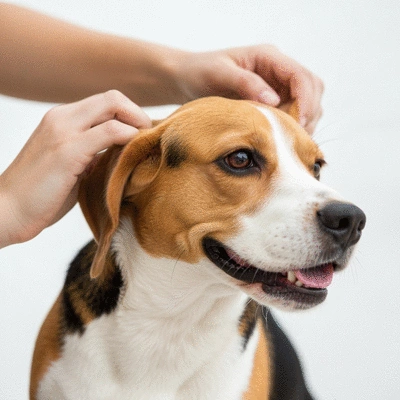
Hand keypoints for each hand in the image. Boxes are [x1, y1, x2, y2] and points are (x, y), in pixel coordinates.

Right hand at [0, 90, 150, 246]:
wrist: (8, 211)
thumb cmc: (42, 193)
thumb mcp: (73, 166)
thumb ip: (94, 154)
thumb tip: (122, 152)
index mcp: (62, 119)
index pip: (106, 103)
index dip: (130, 115)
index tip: (143, 135)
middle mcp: (62, 118)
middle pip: (112, 98)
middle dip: (138, 115)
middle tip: (150, 138)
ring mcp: (63, 130)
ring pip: (113, 106)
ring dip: (138, 124)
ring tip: (147, 146)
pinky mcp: (67, 150)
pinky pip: (110, 132)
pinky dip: (129, 138)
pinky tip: (134, 153)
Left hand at [175, 44, 323, 133]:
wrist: (188, 79)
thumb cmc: (201, 71)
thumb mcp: (220, 74)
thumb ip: (246, 84)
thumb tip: (274, 100)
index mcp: (268, 57)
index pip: (301, 76)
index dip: (306, 101)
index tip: (299, 124)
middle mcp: (278, 70)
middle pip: (311, 89)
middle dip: (309, 113)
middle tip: (295, 138)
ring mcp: (277, 85)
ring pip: (306, 103)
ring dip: (304, 121)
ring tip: (288, 142)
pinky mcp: (273, 100)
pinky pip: (292, 113)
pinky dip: (292, 126)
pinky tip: (281, 141)